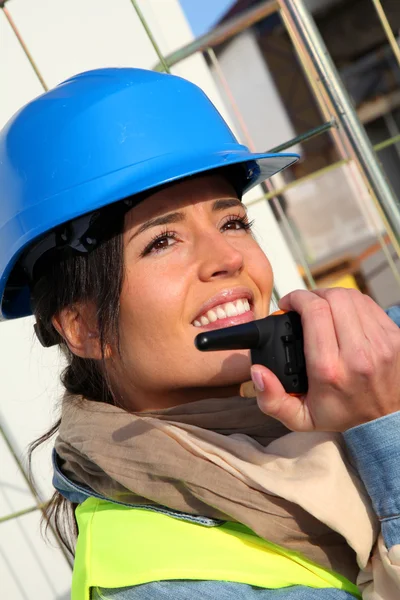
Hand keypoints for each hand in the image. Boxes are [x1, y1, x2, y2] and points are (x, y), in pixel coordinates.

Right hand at [252, 288, 399, 431]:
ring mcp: (380, 343)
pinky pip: (368, 304)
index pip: (315, 312)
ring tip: (322, 307)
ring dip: (332, 296)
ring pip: (352, 297)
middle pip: (333, 298)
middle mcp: (358, 354)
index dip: (297, 299)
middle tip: (304, 306)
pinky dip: (352, 303)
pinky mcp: (395, 337)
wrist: (384, 421)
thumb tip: (258, 372)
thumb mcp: (300, 417)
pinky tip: (343, 314)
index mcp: (330, 371)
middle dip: (313, 295)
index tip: (288, 304)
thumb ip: (272, 400)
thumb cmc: (341, 414)